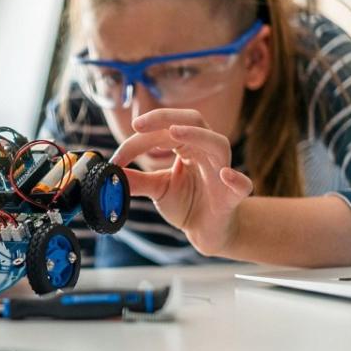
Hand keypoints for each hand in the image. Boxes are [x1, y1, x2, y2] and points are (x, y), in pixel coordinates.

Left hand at [111, 109, 253, 256]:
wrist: (207, 232)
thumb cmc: (187, 203)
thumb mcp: (157, 189)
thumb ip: (136, 180)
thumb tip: (108, 173)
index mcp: (188, 146)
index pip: (163, 132)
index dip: (138, 141)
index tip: (116, 157)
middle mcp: (207, 152)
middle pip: (193, 121)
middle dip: (165, 118)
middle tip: (137, 124)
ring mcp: (223, 172)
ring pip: (217, 144)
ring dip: (197, 136)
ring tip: (174, 133)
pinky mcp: (233, 197)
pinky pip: (242, 184)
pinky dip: (235, 178)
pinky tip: (224, 175)